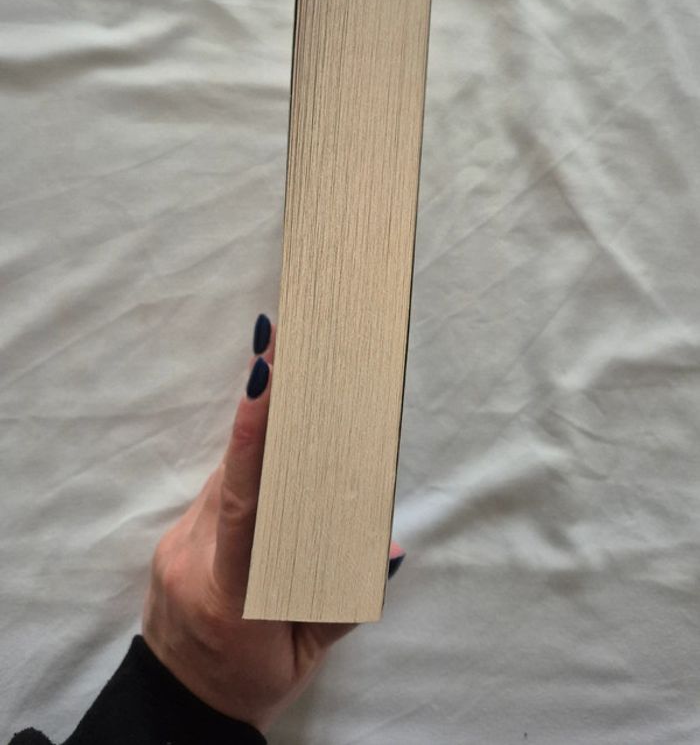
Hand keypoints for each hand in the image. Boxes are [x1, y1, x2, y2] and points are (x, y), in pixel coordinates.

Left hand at [141, 315, 405, 733]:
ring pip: (223, 476)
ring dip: (257, 436)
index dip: (254, 435)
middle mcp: (195, 559)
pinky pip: (213, 491)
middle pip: (234, 472)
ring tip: (284, 376)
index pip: (245, 503)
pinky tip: (266, 438)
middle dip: (260, 410)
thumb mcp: (305, 658)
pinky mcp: (170, 539)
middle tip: (282, 345)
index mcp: (233, 595)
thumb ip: (343, 603)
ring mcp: (176, 546)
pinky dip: (244, 465)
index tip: (263, 377)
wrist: (174, 709)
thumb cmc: (248, 686)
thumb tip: (388, 547)